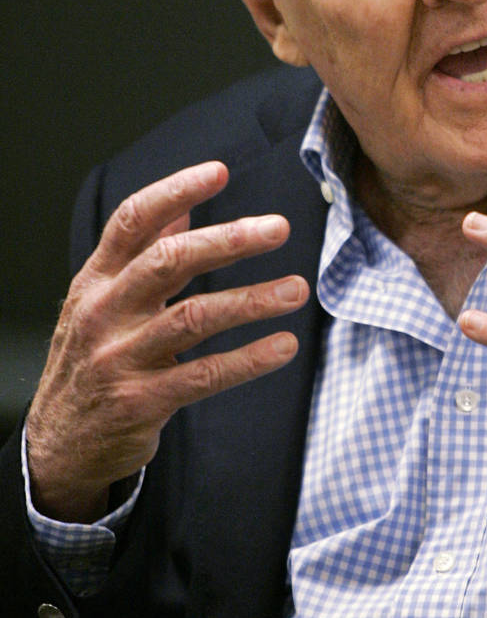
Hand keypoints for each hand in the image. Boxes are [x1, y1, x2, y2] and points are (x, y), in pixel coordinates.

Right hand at [26, 161, 307, 521]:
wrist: (57, 445)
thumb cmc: (91, 359)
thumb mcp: (103, 300)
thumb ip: (144, 252)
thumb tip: (187, 204)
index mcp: (96, 279)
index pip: (132, 221)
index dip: (175, 191)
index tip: (219, 171)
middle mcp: (104, 312)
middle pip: (168, 262)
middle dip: (228, 241)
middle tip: (278, 228)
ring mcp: (121, 358)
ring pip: (194, 317)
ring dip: (252, 300)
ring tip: (297, 289)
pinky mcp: (142, 401)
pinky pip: (205, 375)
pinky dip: (249, 359)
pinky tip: (284, 345)